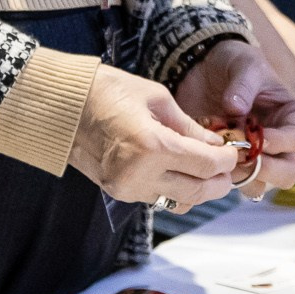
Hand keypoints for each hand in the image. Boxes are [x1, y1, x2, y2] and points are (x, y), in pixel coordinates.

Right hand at [64, 62, 237, 207]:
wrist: (62, 107)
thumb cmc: (108, 91)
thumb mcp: (157, 99)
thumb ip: (189, 127)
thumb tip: (215, 144)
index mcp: (152, 146)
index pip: (206, 165)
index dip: (226, 160)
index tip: (233, 151)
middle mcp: (139, 174)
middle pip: (197, 191)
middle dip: (219, 181)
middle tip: (228, 168)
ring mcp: (127, 188)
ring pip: (179, 202)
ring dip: (199, 190)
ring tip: (209, 172)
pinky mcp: (118, 193)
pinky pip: (158, 198)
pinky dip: (176, 189)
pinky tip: (182, 172)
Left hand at [175, 42, 294, 196]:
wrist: (202, 68)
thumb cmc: (234, 62)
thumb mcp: (243, 64)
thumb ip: (243, 84)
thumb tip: (236, 108)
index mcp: (291, 117)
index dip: (281, 143)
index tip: (260, 139)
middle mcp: (278, 142)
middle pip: (286, 173)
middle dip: (265, 169)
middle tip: (241, 157)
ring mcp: (253, 156)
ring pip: (258, 184)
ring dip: (239, 176)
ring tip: (218, 156)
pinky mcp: (229, 163)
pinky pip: (228, 183)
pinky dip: (216, 178)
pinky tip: (202, 160)